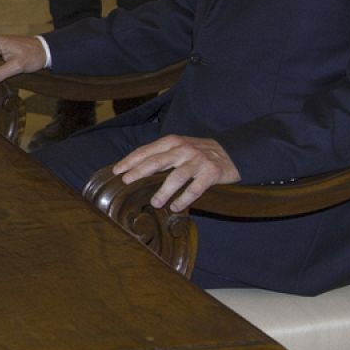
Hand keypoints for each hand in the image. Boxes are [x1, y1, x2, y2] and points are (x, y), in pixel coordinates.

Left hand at [112, 135, 240, 211]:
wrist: (233, 153)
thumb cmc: (199, 153)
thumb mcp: (180, 147)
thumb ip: (162, 155)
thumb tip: (135, 169)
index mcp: (173, 142)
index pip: (147, 151)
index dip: (130, 160)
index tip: (117, 171)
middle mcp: (184, 149)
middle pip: (157, 161)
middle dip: (139, 172)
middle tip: (126, 182)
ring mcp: (198, 161)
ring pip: (176, 177)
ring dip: (163, 191)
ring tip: (155, 203)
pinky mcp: (212, 173)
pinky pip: (195, 189)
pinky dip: (184, 199)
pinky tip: (176, 207)